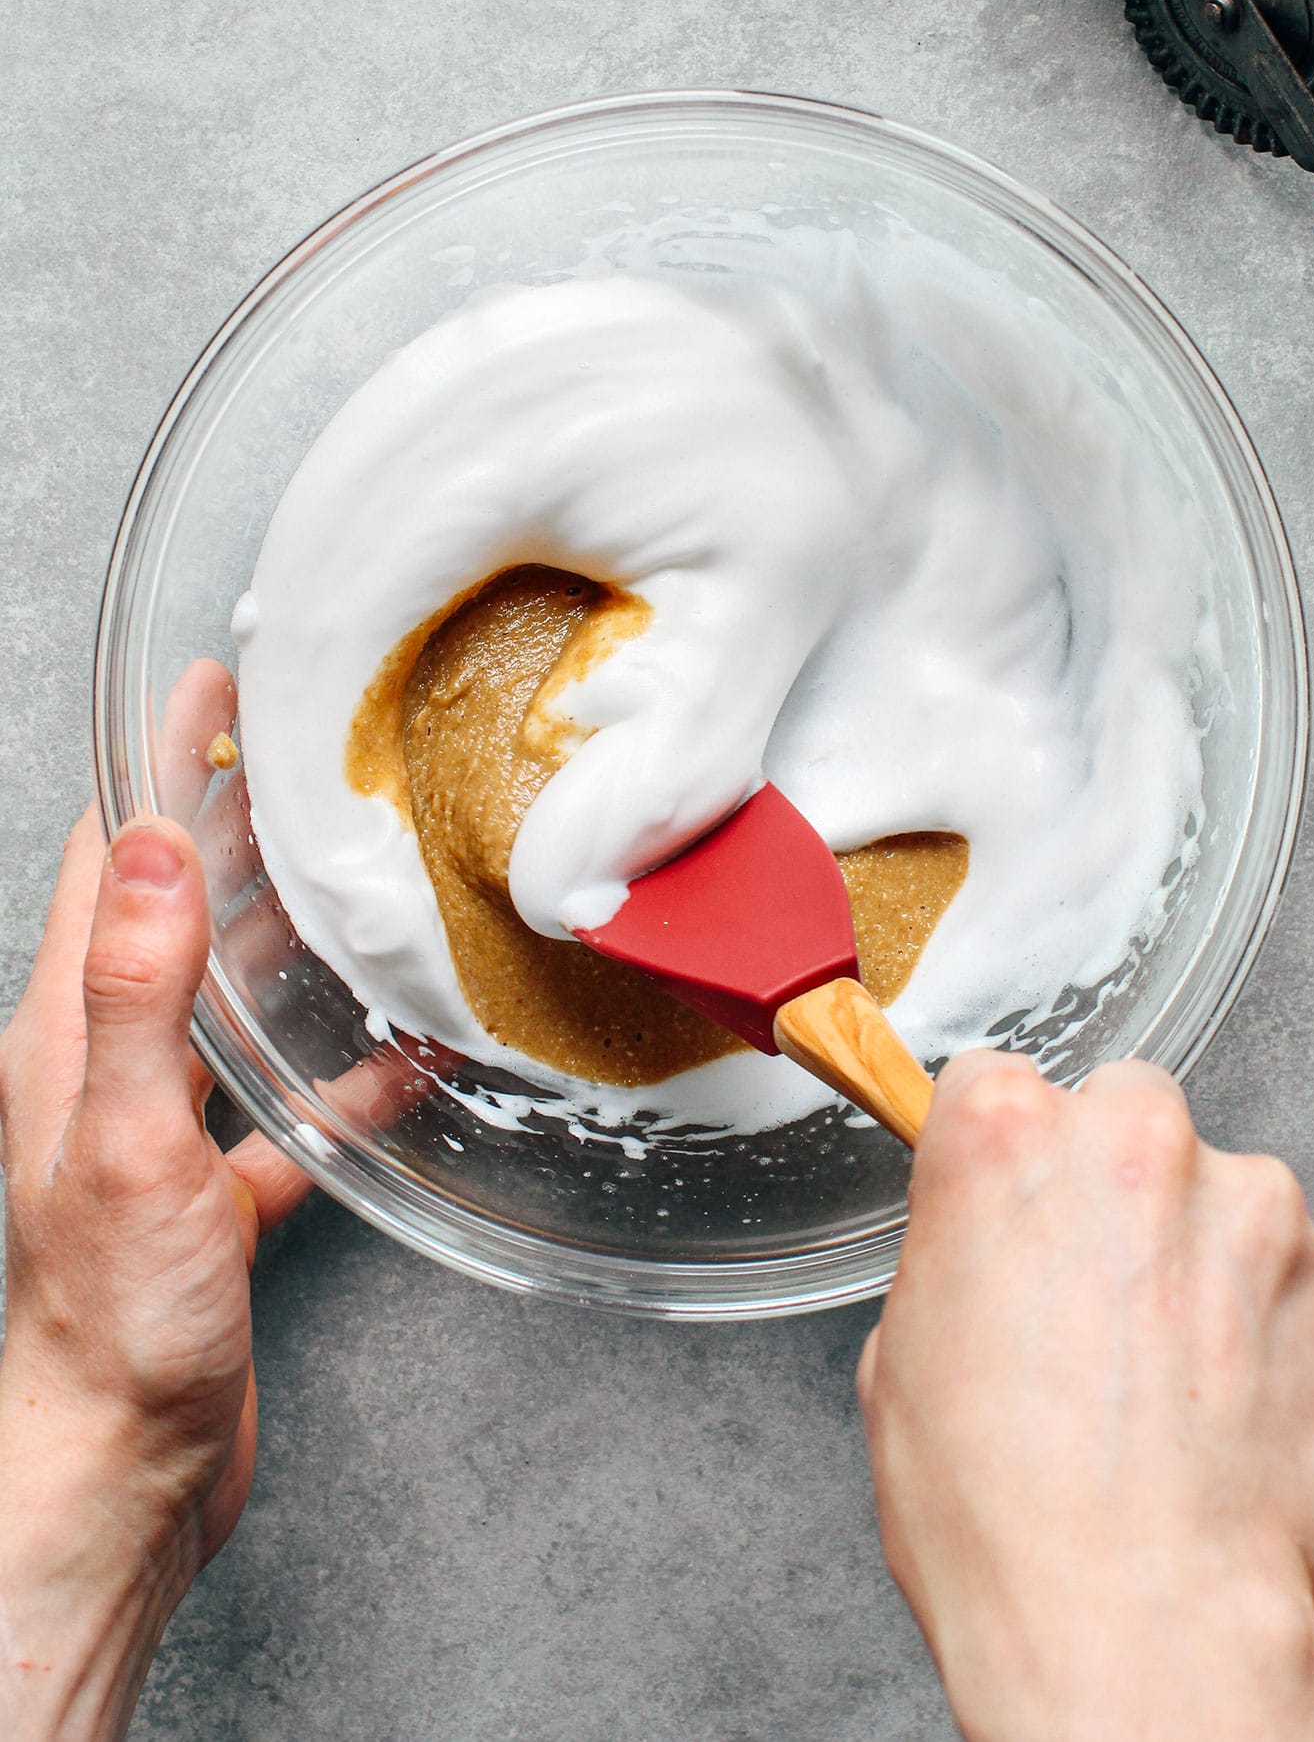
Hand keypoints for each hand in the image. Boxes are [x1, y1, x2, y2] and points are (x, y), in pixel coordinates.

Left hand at [0, 803, 312, 1741]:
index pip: (112, 864)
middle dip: (232, 827)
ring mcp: (159, 1130)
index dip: (155, 768)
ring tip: (357, 877)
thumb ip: (139, 991)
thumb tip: (158, 845)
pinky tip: (400, 1055)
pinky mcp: (213, 1193)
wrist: (121, 1469)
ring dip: (286, 937)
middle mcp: (107, 1069)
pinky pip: (282, 1106)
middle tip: (304, 758)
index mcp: (69, 1036)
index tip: (205, 688)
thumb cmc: (111, 1322)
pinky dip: (337, 1072)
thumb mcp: (124, 1140)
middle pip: (177, 916)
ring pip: (230, 1003)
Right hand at [858, 1051, 1313, 1741]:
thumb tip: (986, 1255)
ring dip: (1195, 1252)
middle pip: (1121, 1109)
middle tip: (1090, 1295)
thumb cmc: (1003, 1511)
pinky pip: (1289, 1270)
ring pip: (1218, 1190)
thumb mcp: (901, 1356)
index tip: (1011, 1204)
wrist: (1136, 1623)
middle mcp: (1131, 1140)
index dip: (1001, 1156)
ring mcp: (1247, 1204)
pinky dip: (1264, 1319)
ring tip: (1162, 1372)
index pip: (995, 1084)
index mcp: (1004, 1137)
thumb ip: (956, 1258)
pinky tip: (1221, 1402)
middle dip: (1110, 1183)